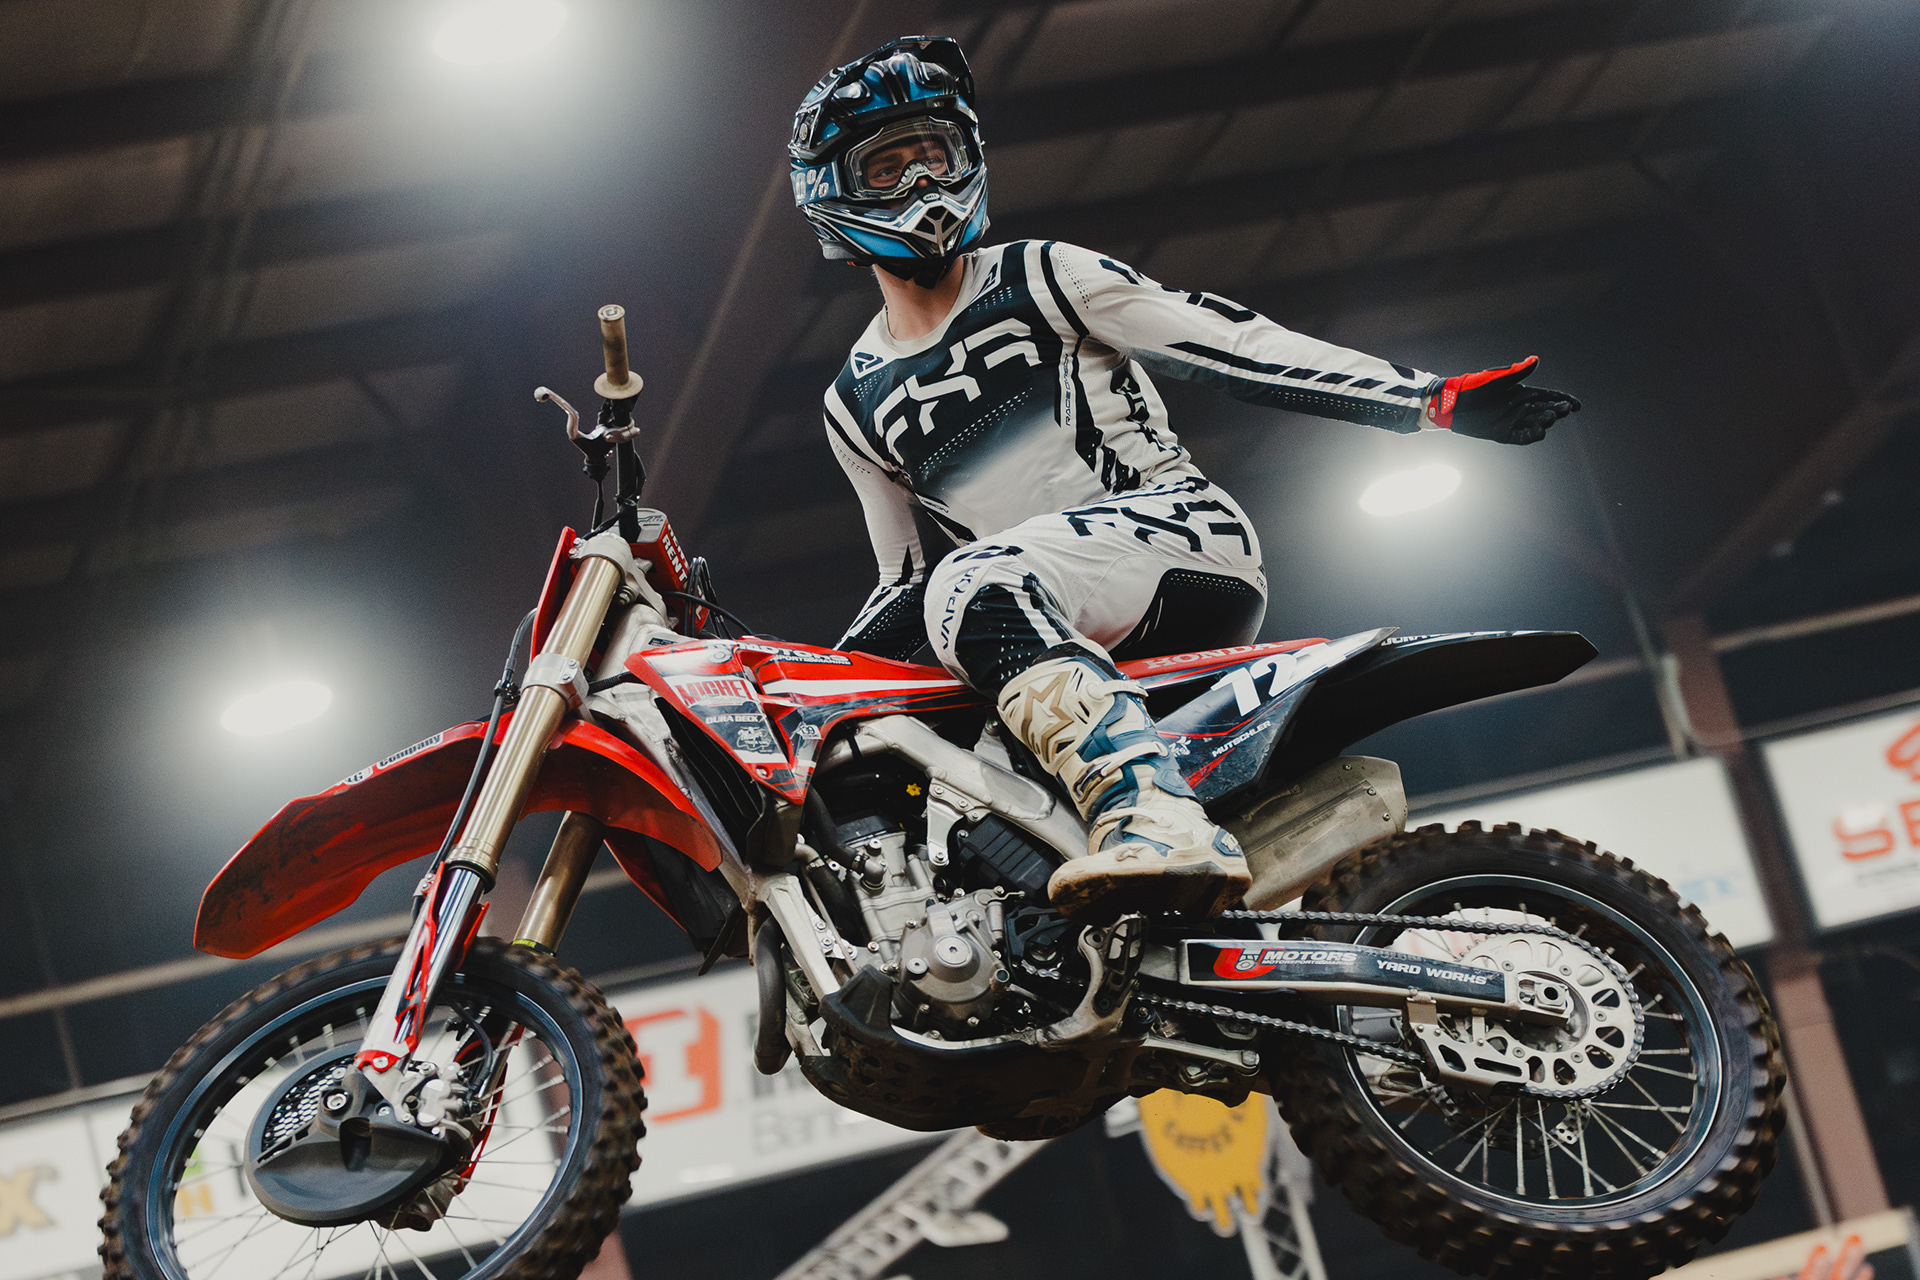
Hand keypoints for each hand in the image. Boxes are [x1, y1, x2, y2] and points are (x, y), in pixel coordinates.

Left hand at [1425, 356, 1580, 444]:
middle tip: (1562, 411)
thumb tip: (1535, 359)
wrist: (1452, 404)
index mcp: (1523, 392)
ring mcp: (1513, 421)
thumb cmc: (1474, 387)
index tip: (1576, 406)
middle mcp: (1521, 407)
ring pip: (1535, 424)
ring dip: (1544, 422)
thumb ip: (1517, 372)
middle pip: (1546, 410)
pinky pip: (1521, 437)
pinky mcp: (1503, 433)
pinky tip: (1539, 433)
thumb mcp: (1497, 379)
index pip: (1549, 396)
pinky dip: (1530, 436)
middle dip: (1557, 411)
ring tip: (1548, 420)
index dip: (1564, 400)